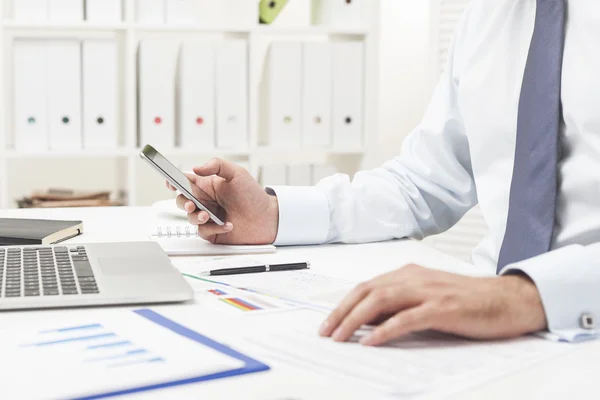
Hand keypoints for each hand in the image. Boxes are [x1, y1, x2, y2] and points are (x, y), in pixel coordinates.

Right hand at [167, 158, 278, 244]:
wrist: (268, 218)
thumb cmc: (254, 195)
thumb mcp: (237, 173)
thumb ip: (216, 165)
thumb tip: (196, 168)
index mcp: (207, 186)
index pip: (185, 181)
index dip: (173, 181)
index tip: (170, 183)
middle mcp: (206, 201)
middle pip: (182, 200)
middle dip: (182, 202)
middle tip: (191, 204)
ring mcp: (209, 217)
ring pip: (190, 218)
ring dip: (196, 217)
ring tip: (210, 216)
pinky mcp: (213, 232)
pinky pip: (203, 231)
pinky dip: (214, 229)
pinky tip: (228, 224)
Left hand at [319, 264, 546, 345]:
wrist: (509, 299)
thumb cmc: (469, 301)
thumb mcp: (428, 297)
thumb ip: (401, 304)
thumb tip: (368, 322)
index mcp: (409, 274)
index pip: (367, 286)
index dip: (344, 304)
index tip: (328, 321)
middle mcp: (414, 278)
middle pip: (367, 291)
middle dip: (341, 312)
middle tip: (325, 332)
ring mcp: (428, 291)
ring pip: (381, 301)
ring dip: (355, 320)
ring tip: (339, 337)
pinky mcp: (443, 308)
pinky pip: (406, 319)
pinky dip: (384, 330)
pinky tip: (370, 342)